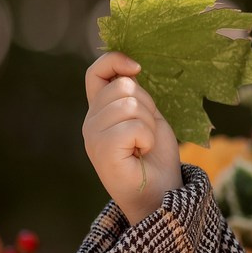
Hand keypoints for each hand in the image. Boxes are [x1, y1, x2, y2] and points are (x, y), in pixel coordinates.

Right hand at [83, 52, 182, 225]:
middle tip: (146, 133)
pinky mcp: (101, 151)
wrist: (160, 191)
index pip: (96, 72)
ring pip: (130, 105)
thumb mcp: (148, 116)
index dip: (114, 61)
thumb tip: (131, 67)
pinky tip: (141, 152)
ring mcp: (93, 136)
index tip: (137, 67)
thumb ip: (135, 94)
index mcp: (101, 110)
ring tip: (143, 144)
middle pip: (123, 86)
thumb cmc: (155, 155)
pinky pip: (132, 127)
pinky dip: (146, 138)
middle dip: (147, 106)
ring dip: (148, 125)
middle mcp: (91, 120)